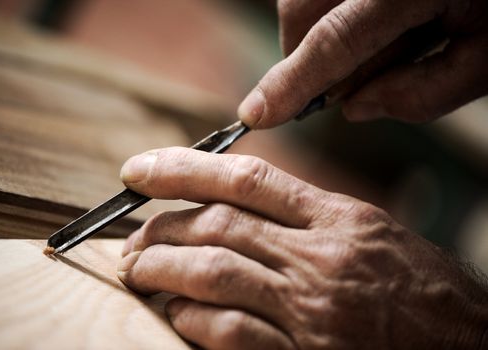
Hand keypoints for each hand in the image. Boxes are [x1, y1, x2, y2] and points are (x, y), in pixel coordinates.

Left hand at [117, 147, 486, 348]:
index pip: (246, 177)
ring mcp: (312, 308)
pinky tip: (175, 313)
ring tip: (136, 270)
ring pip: (215, 272)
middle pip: (218, 225)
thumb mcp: (366, 231)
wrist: (467, 344)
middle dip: (161, 228)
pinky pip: (232, 332)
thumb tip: (233, 203)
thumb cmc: (418, 287)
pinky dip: (193, 319)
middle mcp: (321, 257)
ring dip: (162, 269)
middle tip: (132, 238)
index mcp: (337, 217)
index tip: (138, 169)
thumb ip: (302, 215)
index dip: (183, 167)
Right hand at [237, 0, 487, 126]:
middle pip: (301, 9)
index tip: (255, 115)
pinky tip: (373, 22)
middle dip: (302, 55)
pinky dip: (328, 11)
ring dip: (316, 32)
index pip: (334, 42)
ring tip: (373, 45)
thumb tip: (355, 109)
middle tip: (336, 84)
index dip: (290, 83)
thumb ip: (422, 94)